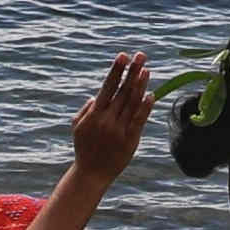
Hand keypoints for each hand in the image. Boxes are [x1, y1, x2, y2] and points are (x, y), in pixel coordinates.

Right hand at [65, 52, 156, 180]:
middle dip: (132, 71)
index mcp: (94, 114)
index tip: (123, 55)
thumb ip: (86, 109)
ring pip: (132, 103)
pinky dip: (145, 107)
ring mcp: (119, 130)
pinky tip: (151, 95)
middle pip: (123, 91)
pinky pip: (139, 120)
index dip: (116, 70)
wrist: (91, 174)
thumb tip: (97, 96)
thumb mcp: (79, 127)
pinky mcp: (130, 140)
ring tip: (147, 70)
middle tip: (141, 55)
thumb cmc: (85, 148)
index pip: (107, 86)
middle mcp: (107, 119)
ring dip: (140, 85)